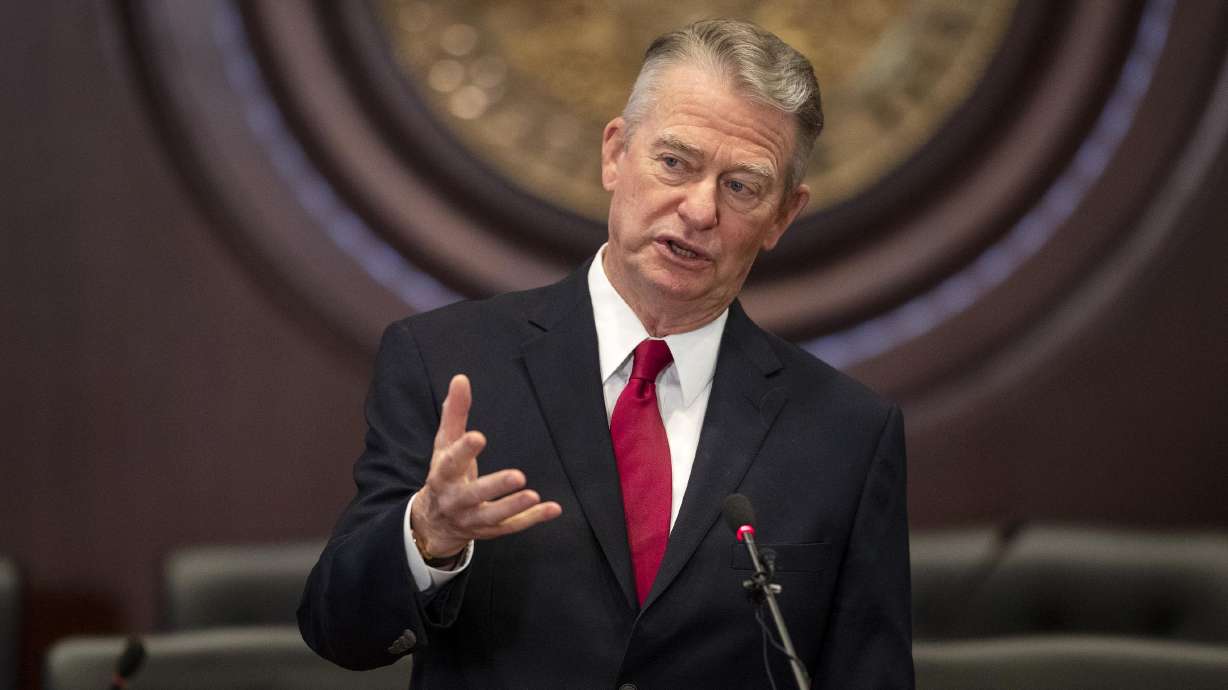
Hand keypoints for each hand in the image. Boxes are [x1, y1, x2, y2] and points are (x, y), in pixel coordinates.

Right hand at [410, 374, 562, 558]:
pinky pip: (512, 526)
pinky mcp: (490, 530)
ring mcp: (473, 518)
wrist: (434, 522)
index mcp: (443, 475)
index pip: (451, 462)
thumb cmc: (444, 473)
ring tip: (533, 495)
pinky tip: (553, 508)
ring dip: (513, 506)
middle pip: (473, 494)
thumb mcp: (445, 444)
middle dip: (494, 486)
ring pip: (493, 515)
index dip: (464, 450)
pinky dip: (532, 519)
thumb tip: (461, 379)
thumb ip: (455, 414)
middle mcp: (455, 500)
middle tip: (517, 476)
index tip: (478, 437)